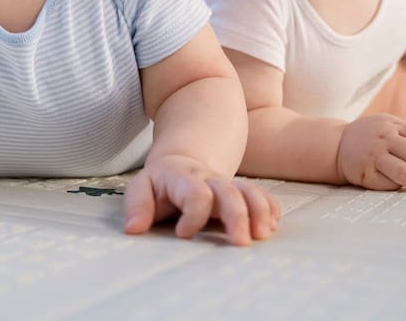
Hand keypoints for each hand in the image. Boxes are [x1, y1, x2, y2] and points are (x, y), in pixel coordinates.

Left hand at [122, 154, 279, 245]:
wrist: (181, 162)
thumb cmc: (160, 184)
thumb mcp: (141, 187)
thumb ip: (137, 205)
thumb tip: (133, 229)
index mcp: (184, 178)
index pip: (195, 193)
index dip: (193, 214)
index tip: (184, 234)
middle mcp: (210, 179)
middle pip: (229, 192)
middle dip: (237, 216)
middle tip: (240, 243)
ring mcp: (228, 185)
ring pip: (249, 192)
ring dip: (259, 211)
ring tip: (263, 235)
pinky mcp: (241, 191)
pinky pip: (261, 195)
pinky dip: (270, 209)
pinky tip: (272, 226)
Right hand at [338, 113, 405, 190]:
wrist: (336, 145)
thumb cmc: (370, 137)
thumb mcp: (388, 126)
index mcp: (392, 124)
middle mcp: (383, 138)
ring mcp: (374, 155)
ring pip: (403, 171)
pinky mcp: (365, 173)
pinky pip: (388, 183)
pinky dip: (398, 186)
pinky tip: (398, 184)